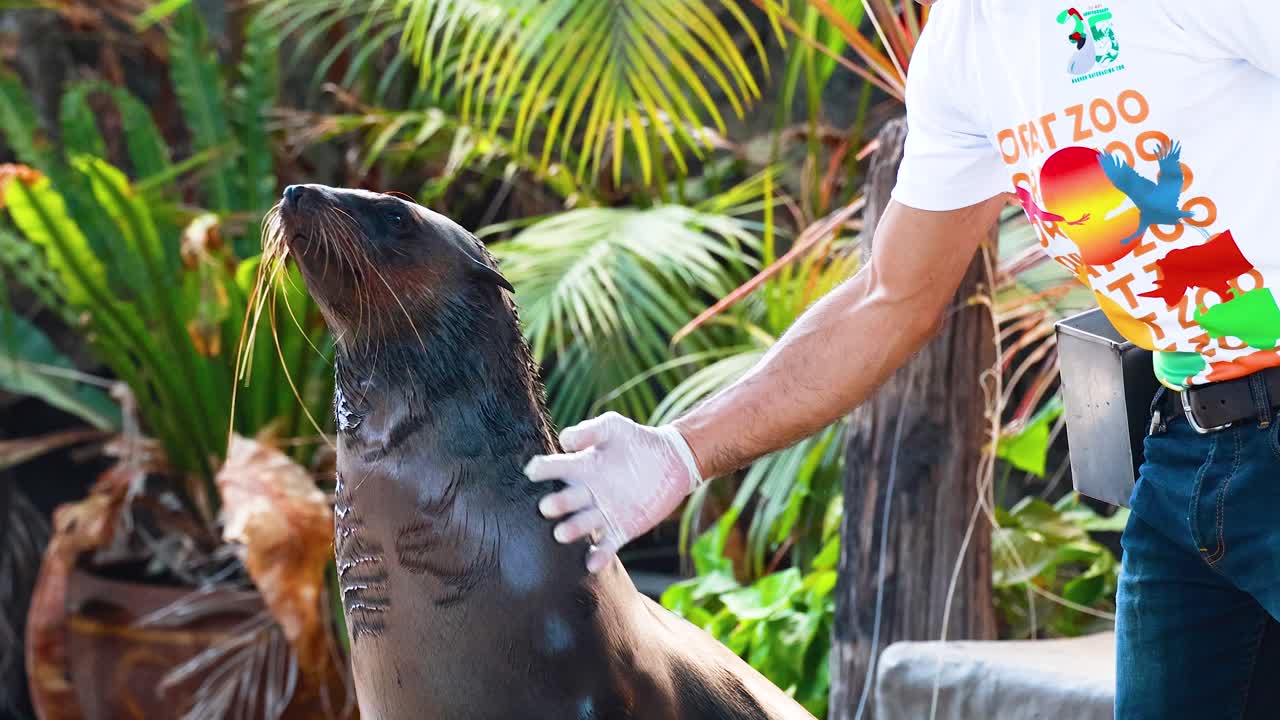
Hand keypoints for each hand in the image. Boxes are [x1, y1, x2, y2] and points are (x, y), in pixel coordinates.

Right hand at [523, 412, 703, 572]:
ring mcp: (603, 513)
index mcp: (581, 467)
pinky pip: (607, 546)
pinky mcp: (622, 529)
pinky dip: (599, 556)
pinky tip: (591, 563)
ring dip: (572, 530)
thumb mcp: (614, 427)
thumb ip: (590, 430)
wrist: (672, 460)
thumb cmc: (637, 440)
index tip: (533, 471)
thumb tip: (565, 440)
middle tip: (547, 507)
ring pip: (582, 525)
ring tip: (561, 534)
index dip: (543, 469)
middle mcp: (587, 493)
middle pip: (566, 501)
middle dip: (556, 505)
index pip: (555, 469)